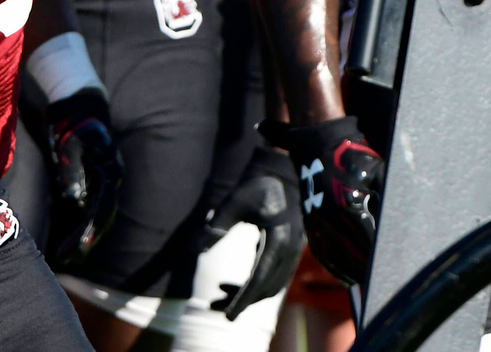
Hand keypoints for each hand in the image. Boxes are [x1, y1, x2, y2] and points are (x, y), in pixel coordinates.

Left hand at [45, 88, 122, 266]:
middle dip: (86, 239)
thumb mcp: (72, 143)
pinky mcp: (92, 189)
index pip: (104, 204)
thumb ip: (73, 168)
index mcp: (109, 170)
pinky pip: (88, 215)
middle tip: (66, 258)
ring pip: (97, 219)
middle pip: (102, 217)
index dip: (93, 226)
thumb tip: (73, 196)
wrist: (81, 112)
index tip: (81, 244)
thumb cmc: (74, 126)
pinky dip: (79, 231)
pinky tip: (65, 249)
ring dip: (82, 240)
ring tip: (64, 259)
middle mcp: (110, 182)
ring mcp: (102, 187)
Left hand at [204, 146, 303, 319]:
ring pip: (271, 285)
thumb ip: (219, 223)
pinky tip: (228, 283)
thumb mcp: (237, 200)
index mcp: (279, 239)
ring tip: (219, 296)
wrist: (285, 174)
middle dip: (244, 301)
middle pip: (267, 287)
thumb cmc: (260, 185)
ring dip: (248, 295)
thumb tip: (198, 247)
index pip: (260, 277)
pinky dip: (253, 284)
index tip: (228, 315)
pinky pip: (272, 276)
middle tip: (218, 310)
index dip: (244, 298)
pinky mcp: (287, 251)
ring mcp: (292, 252)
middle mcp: (289, 250)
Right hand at [264, 115, 382, 285]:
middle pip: (352, 255)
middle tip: (386, 278)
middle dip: (369, 269)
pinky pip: (321, 253)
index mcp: (348, 205)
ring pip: (335, 258)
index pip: (369, 244)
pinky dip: (335, 268)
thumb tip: (407, 224)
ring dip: (352, 272)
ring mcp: (316, 220)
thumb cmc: (355, 156)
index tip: (394, 267)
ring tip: (368, 280)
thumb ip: (391, 200)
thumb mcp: (379, 173)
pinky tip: (347, 275)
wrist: (318, 142)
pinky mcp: (308, 222)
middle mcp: (329, 216)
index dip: (382, 258)